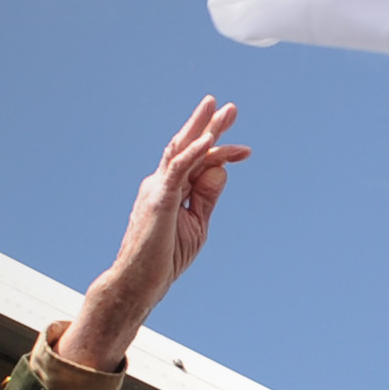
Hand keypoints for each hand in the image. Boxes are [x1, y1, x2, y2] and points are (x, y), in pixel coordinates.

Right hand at [62, 99, 249, 371]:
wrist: (141, 282)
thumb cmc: (165, 256)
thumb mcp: (197, 223)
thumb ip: (207, 196)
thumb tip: (221, 169)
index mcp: (171, 189)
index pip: (197, 162)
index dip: (221, 153)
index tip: (247, 151)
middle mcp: (161, 182)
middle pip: (187, 146)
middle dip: (208, 125)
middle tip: (230, 107)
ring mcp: (157, 188)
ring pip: (182, 151)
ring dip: (203, 130)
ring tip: (221, 111)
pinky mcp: (159, 199)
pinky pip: (177, 171)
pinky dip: (194, 154)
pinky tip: (209, 140)